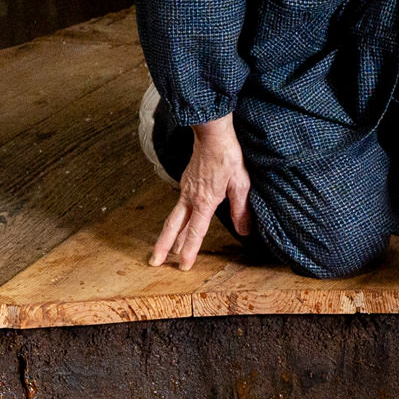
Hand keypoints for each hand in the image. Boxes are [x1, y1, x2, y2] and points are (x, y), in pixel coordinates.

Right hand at [149, 114, 251, 269]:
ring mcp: (185, 190)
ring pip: (173, 218)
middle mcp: (190, 198)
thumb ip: (241, 209)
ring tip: (161, 250)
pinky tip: (177, 224)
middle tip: (155, 263)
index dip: (189, 250)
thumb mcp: (241, 184)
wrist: (212, 133)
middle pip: (174, 227)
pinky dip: (174, 220)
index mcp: (204, 201)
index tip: (182, 265)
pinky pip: (178, 206)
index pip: (195, 232)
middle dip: (164, 247)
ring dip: (166, 235)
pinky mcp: (185, 182)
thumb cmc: (228, 156)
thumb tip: (244, 231)